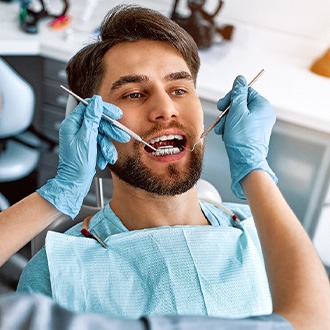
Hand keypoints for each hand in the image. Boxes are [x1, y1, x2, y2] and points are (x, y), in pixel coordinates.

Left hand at [37, 95, 129, 218]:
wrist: (75, 183)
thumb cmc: (76, 165)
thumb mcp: (86, 139)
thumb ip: (92, 119)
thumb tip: (96, 102)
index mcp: (72, 125)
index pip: (89, 108)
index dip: (104, 109)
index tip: (116, 114)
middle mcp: (76, 129)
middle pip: (98, 121)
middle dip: (111, 131)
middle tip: (122, 136)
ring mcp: (83, 138)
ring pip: (101, 134)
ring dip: (108, 145)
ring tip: (110, 155)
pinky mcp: (88, 146)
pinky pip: (101, 143)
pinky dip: (104, 151)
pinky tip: (103, 160)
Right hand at [215, 76, 276, 198]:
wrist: (245, 161)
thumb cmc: (242, 138)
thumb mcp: (237, 111)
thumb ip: (238, 93)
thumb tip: (240, 79)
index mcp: (262, 106)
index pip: (246, 91)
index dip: (232, 97)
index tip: (223, 105)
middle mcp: (262, 114)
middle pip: (240, 104)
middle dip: (227, 111)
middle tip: (221, 118)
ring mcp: (257, 125)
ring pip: (237, 115)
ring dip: (226, 121)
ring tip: (223, 130)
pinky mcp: (251, 134)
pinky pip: (238, 125)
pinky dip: (230, 128)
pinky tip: (226, 135)